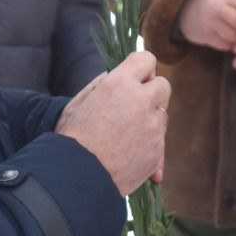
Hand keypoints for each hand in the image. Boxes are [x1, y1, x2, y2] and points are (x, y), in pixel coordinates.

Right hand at [56, 52, 170, 194]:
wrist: (77, 176)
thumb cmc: (72, 137)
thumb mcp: (80, 101)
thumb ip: (102, 84)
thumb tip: (115, 76)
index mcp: (120, 83)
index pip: (146, 59)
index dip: (142, 69)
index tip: (136, 79)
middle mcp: (141, 100)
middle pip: (163, 85)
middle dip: (152, 93)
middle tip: (134, 106)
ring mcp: (152, 126)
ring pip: (163, 114)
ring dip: (150, 119)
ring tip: (126, 134)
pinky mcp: (157, 150)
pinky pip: (160, 141)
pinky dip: (150, 145)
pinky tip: (132, 152)